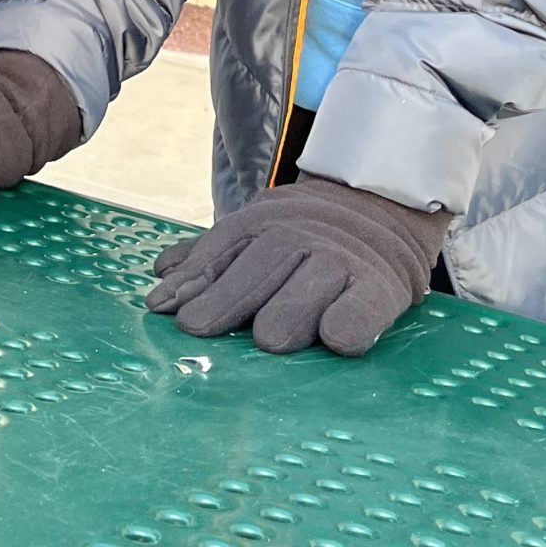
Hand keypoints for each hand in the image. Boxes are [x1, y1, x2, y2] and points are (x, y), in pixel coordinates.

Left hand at [147, 179, 448, 356]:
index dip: (195, 275)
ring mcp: (344, 260)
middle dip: (228, 295)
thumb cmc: (307, 237)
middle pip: (264, 261)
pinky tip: (335, 339)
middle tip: (196, 326)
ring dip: (290, 309)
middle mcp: (304, 236)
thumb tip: (160, 273)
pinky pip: (367, 305)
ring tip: (267, 340)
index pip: (226, 245)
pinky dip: (352, 320)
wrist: (385, 206)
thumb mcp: (259, 232)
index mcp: (266, 223)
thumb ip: (212, 257)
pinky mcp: (383, 287)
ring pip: (314, 281)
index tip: (161, 307)